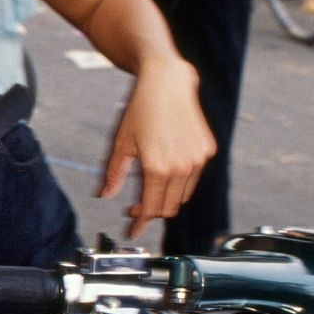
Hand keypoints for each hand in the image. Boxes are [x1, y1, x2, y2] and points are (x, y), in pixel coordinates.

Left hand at [98, 59, 214, 239]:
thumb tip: (106, 195)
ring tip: (149, 190)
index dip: (141, 223)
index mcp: (157, 168)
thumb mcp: (121, 142)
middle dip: (151, 212)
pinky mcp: (208, 151)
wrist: (168, 83)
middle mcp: (181, 167)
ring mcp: (198, 160)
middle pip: (168, 207)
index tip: (132, 230)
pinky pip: (193, 178)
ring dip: (166, 199)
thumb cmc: (141, 109)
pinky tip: (166, 172)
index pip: (151, 209)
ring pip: (183, 195)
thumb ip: (114, 173)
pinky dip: (180, 183)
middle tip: (134, 209)